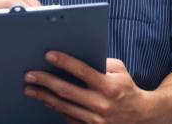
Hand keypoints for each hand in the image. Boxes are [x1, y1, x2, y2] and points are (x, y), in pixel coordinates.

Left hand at [23, 52, 156, 123]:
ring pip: (63, 107)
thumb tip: (75, 56)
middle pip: (66, 91)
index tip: (48, 55)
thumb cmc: (126, 88)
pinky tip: (44, 100)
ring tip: (29, 89)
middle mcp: (101, 105)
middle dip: (45, 81)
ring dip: (43, 97)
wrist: (142, 117)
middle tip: (29, 75)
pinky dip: (54, 108)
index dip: (64, 62)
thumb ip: (100, 62)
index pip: (82, 72)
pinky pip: (68, 118)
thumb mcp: (119, 71)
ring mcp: (95, 120)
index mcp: (109, 87)